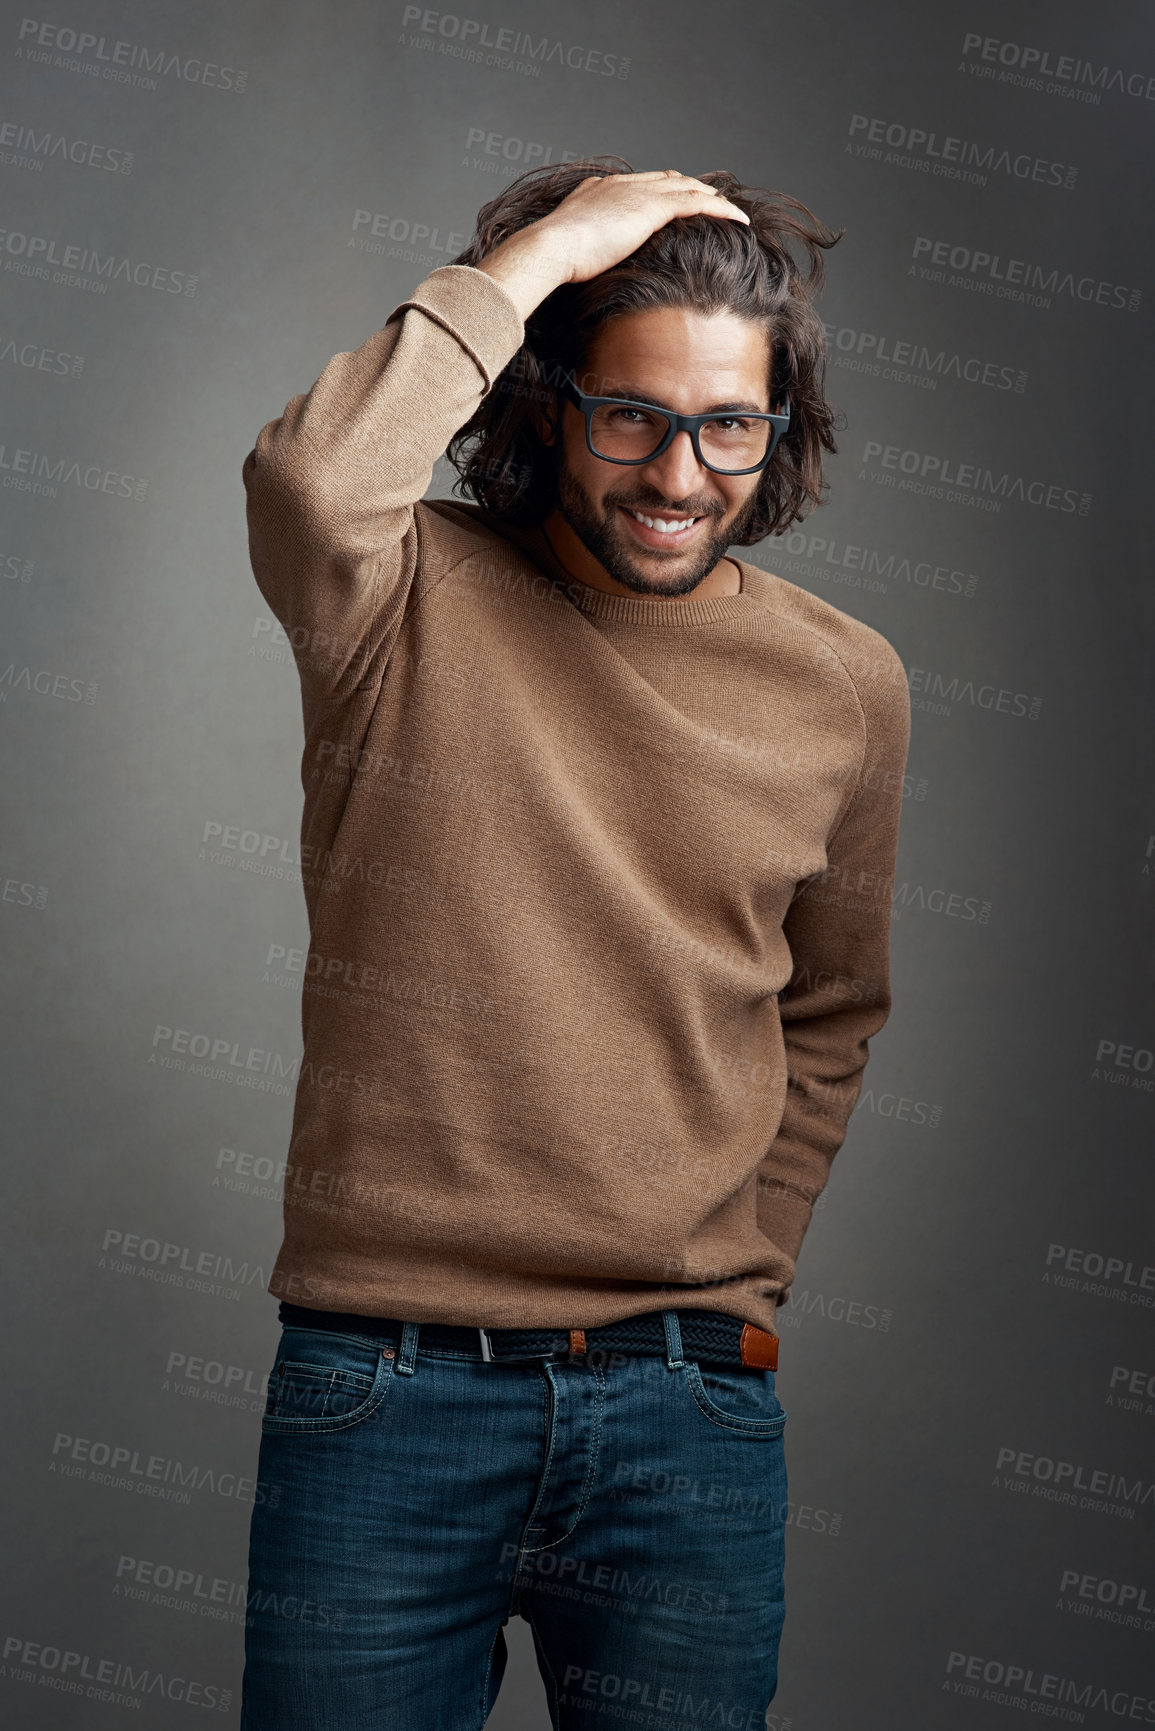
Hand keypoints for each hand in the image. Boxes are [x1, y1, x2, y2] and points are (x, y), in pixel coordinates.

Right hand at [474, 170, 749, 321]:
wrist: (548, 249)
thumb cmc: (549, 261)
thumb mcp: (566, 252)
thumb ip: (579, 253)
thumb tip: (579, 273)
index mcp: (600, 190)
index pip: (640, 184)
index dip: (663, 191)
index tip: (677, 200)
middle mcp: (621, 185)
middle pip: (667, 180)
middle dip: (692, 189)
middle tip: (713, 201)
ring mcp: (637, 193)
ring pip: (687, 188)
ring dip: (712, 198)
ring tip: (732, 211)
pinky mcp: (651, 207)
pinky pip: (696, 203)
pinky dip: (721, 209)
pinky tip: (739, 219)